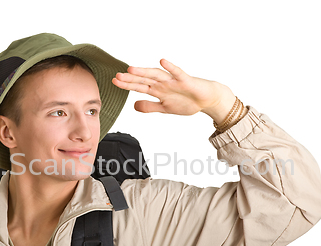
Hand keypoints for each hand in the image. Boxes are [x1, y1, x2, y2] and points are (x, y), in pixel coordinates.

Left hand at [112, 59, 235, 120]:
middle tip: (117, 76)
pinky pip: (178, 73)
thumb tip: (134, 106)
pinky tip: (163, 61)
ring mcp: (174, 81)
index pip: (139, 86)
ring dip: (145, 72)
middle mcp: (163, 84)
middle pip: (144, 80)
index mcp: (158, 90)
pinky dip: (171, 68)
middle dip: (131, 79)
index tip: (114, 81)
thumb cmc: (186, 101)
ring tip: (131, 69)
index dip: (127, 85)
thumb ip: (150, 107)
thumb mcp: (165, 109)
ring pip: (157, 75)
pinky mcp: (186, 81)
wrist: (206, 99)